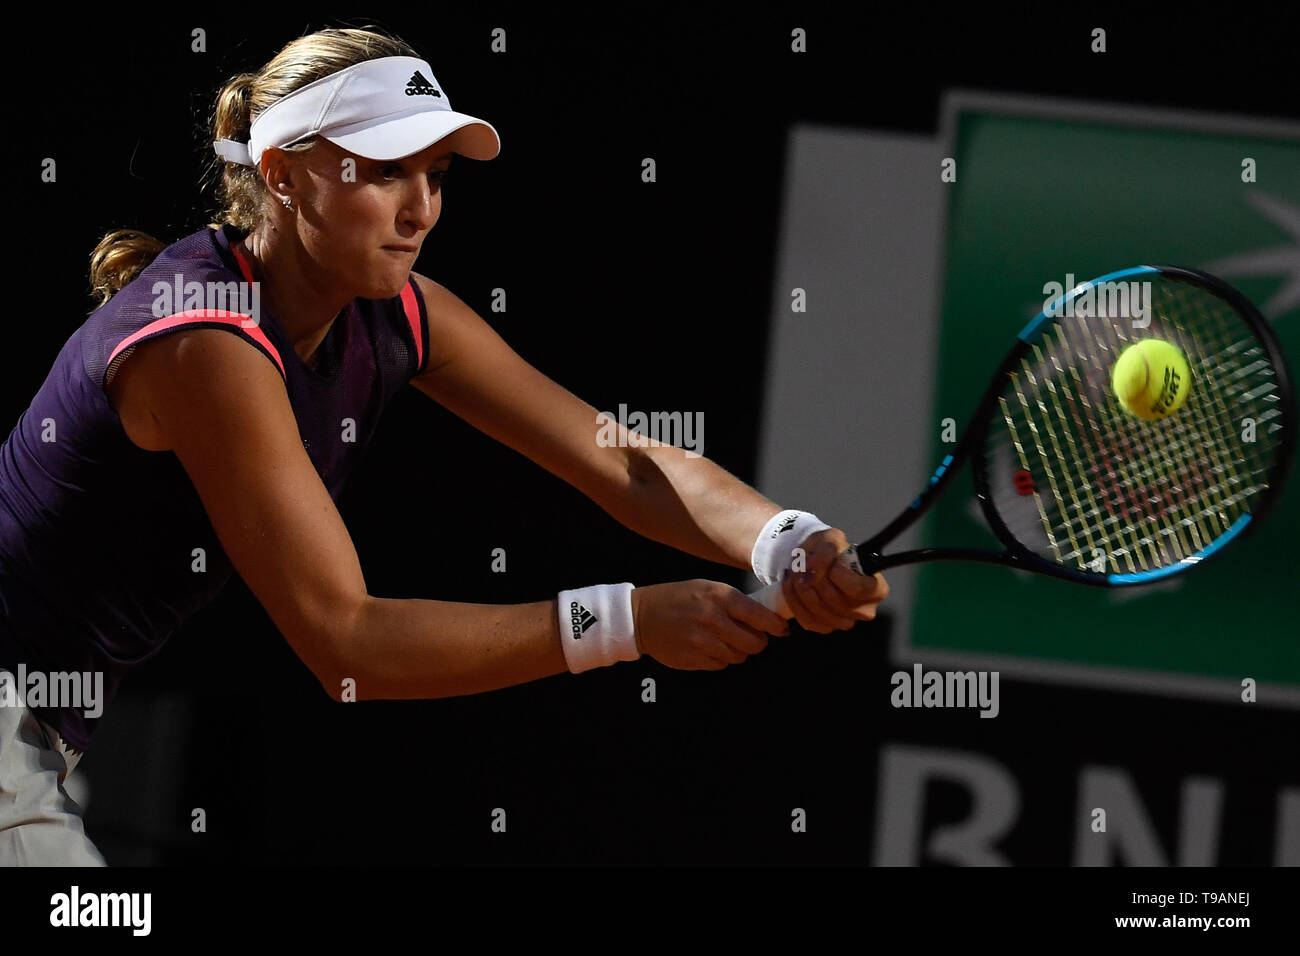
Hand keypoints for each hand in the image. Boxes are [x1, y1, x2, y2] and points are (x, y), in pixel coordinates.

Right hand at [631, 579, 790, 670]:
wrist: (641, 616)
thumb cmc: (678, 598)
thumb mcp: (706, 588)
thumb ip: (734, 603)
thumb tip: (766, 620)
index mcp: (719, 596)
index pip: (760, 617)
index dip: (776, 626)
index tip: (781, 629)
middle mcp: (712, 619)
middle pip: (754, 643)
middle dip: (757, 641)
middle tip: (751, 636)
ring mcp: (701, 642)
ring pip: (739, 656)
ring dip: (737, 651)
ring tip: (723, 639)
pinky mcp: (692, 660)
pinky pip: (720, 665)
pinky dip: (720, 658)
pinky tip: (707, 647)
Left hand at [780, 528, 888, 632]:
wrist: (814, 563)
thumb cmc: (830, 552)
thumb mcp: (832, 539)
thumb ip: (827, 550)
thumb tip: (813, 569)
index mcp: (876, 589)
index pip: (857, 588)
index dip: (838, 575)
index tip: (830, 563)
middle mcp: (864, 610)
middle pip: (833, 598)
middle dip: (812, 578)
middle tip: (804, 563)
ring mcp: (845, 622)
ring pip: (817, 609)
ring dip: (800, 587)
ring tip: (797, 572)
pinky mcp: (825, 627)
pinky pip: (806, 619)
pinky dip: (794, 600)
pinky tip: (793, 585)